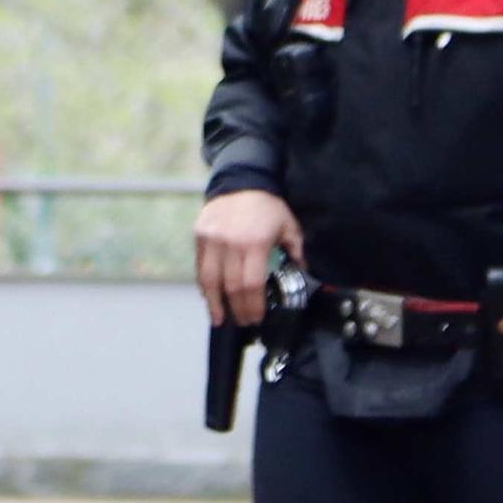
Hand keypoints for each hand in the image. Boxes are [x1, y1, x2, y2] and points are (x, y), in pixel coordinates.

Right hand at [193, 189, 302, 326]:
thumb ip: (296, 252)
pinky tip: (209, 297)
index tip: (256, 318)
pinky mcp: (200, 236)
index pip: (251, 284)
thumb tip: (303, 273)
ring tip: (219, 318)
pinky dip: (204, 285)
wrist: (241, 180)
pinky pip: (200, 267)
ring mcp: (212, 240)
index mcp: (255, 243)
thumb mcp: (289, 226)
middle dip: (237, 309)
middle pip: (231, 287)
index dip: (252, 306)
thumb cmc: (267, 206)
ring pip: (209, 280)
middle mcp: (231, 243)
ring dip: (214, 304)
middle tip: (243, 322)